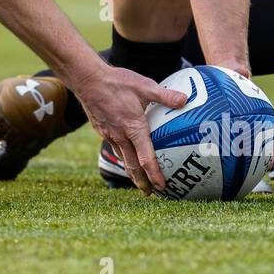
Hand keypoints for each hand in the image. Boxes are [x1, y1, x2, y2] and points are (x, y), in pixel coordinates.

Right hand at [68, 63, 185, 193]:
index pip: (145, 158)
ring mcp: (109, 134)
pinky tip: (126, 152)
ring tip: (138, 179)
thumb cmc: (117, 82)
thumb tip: (185, 100)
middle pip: (132, 166)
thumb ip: (165, 95)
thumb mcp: (145, 86)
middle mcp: (120, 136)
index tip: (162, 187)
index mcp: (133, 128)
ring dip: (131, 171)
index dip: (154, 175)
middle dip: (141, 182)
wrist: (88, 79)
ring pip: (122, 157)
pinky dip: (123, 155)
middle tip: (150, 193)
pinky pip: (114, 147)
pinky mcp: (101, 129)